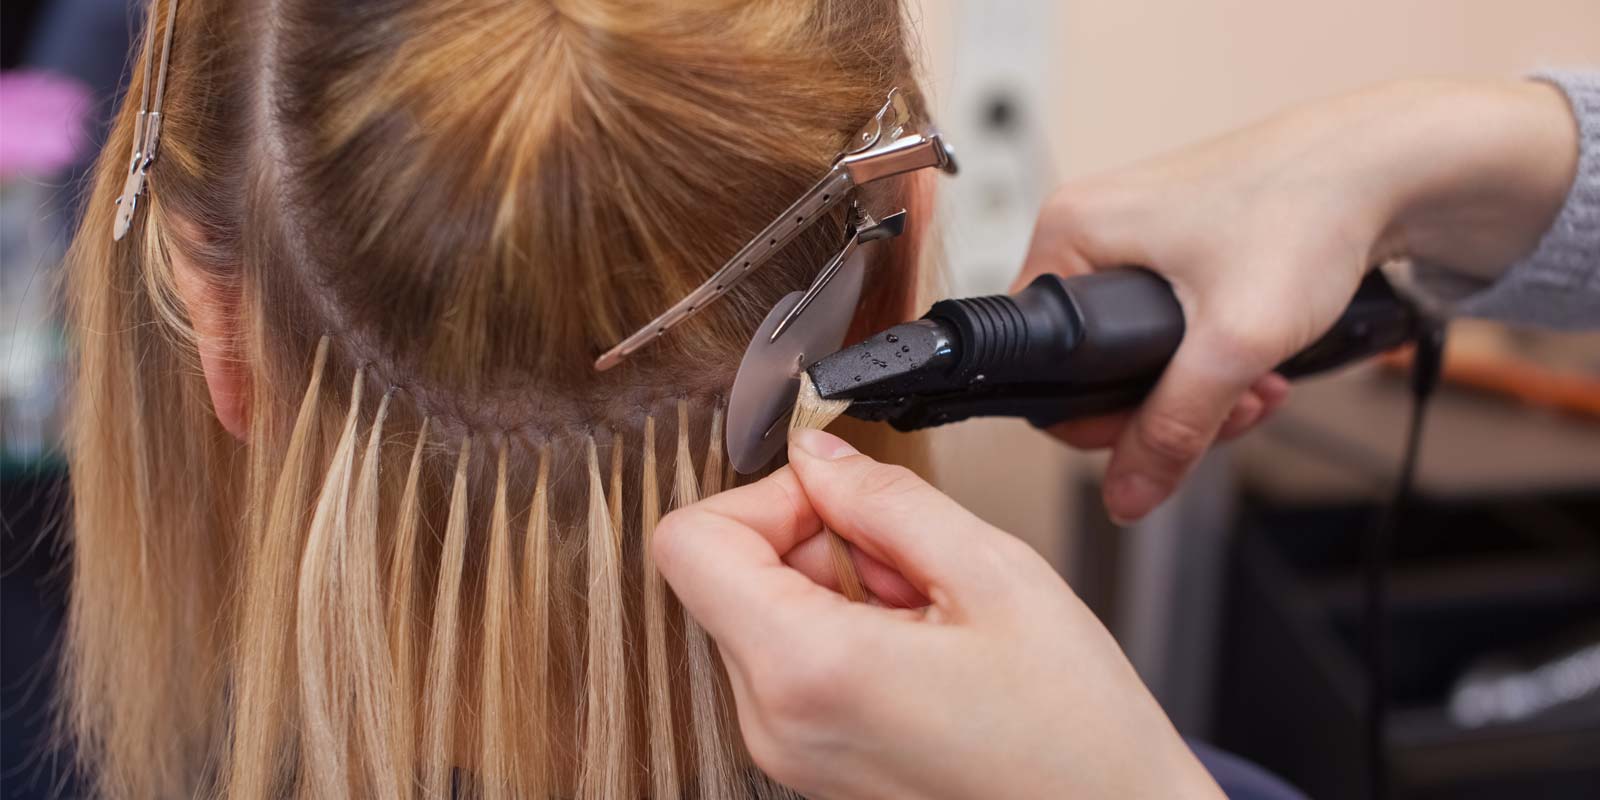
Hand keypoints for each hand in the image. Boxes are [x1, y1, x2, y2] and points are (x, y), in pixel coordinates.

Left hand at [653, 429, 1222, 799]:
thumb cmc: (1074, 730)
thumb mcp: (993, 574)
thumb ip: (886, 499)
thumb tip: (818, 455)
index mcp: (806, 672)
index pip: (690, 543)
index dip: (762, 496)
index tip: (836, 498)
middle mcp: (774, 723)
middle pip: (725, 576)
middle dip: (812, 540)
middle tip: (908, 560)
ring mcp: (788, 750)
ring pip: (760, 613)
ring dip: (834, 585)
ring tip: (927, 610)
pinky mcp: (810, 760)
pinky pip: (790, 662)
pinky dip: (843, 630)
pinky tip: (920, 644)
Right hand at [1018, 78, 1579, 522]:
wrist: (1387, 165)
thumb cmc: (1308, 210)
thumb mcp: (1233, 341)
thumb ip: (1172, 428)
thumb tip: (1125, 496)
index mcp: (1069, 232)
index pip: (1039, 361)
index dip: (1096, 418)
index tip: (1160, 430)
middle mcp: (1090, 228)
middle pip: (1090, 364)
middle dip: (1164, 406)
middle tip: (1227, 409)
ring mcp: (1133, 234)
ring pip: (1135, 352)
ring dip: (1199, 389)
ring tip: (1257, 387)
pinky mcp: (1175, 243)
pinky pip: (1168, 326)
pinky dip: (1212, 356)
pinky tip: (1260, 362)